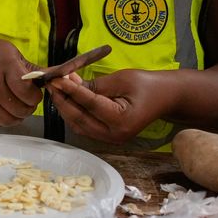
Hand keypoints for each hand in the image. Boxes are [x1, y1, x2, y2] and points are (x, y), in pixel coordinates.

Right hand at [0, 35, 41, 128]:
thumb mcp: (7, 50)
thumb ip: (28, 67)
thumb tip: (50, 77)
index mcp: (3, 64)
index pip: (26, 91)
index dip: (35, 96)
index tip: (34, 92)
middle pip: (19, 109)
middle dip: (28, 107)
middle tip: (27, 100)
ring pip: (7, 120)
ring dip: (17, 116)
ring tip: (17, 107)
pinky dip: (3, 119)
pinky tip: (4, 109)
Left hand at [45, 68, 182, 146]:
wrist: (166, 97)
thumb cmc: (148, 85)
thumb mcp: (121, 79)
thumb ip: (95, 83)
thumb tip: (69, 81)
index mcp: (121, 121)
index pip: (89, 104)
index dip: (70, 91)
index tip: (57, 79)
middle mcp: (114, 135)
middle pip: (79, 118)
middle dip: (62, 100)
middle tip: (52, 83)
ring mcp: (110, 138)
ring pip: (78, 124)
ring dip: (65, 107)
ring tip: (57, 88)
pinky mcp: (107, 135)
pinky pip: (84, 125)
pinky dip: (74, 112)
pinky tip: (68, 97)